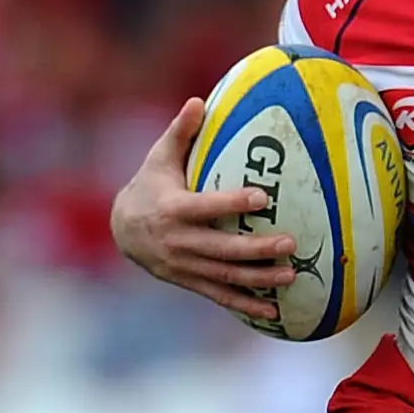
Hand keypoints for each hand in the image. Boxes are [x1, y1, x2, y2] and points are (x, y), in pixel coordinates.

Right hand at [108, 98, 300, 322]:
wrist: (122, 230)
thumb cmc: (150, 185)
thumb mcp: (159, 158)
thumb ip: (181, 133)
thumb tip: (200, 101)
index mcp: (172, 209)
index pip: (206, 206)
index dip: (232, 202)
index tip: (263, 196)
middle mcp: (178, 241)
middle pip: (221, 248)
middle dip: (256, 248)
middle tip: (290, 243)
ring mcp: (184, 266)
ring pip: (225, 276)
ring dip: (259, 278)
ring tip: (291, 275)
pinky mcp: (189, 282)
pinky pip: (220, 296)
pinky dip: (246, 305)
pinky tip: (274, 312)